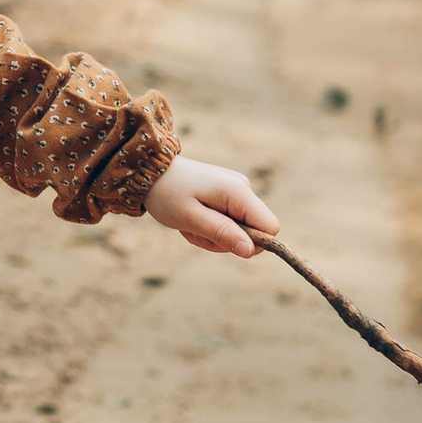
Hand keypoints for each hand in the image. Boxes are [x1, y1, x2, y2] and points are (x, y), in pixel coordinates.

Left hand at [145, 156, 277, 256]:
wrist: (151, 172)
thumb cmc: (167, 194)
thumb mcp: (190, 218)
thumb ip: (222, 233)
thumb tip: (251, 250)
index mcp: (238, 192)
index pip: (270, 227)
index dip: (253, 243)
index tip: (222, 242)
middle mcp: (244, 189)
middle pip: (252, 233)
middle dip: (224, 240)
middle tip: (195, 230)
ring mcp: (237, 192)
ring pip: (238, 231)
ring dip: (213, 235)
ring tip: (190, 223)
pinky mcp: (228, 196)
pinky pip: (228, 223)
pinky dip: (210, 227)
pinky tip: (193, 218)